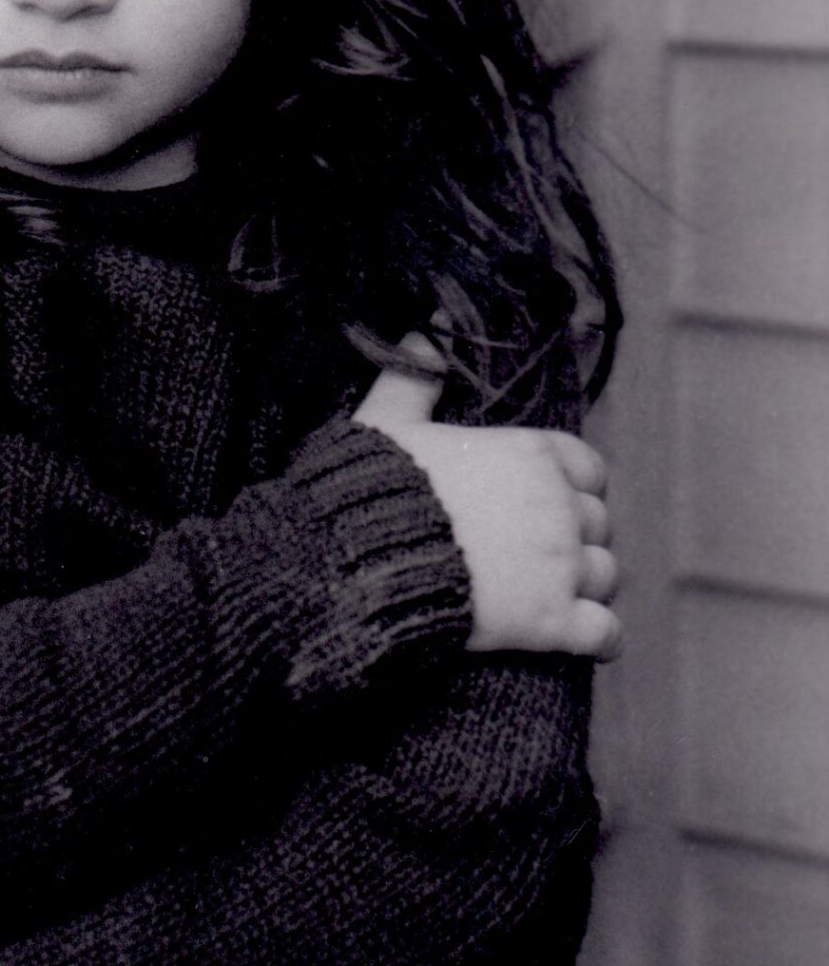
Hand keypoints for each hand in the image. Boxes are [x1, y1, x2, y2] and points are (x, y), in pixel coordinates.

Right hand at [355, 336, 621, 660]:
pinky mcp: (554, 622)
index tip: (543, 506)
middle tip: (539, 560)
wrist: (357, 567)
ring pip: (606, 575)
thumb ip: (416, 376)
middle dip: (575, 540)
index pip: (585, 467)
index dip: (569, 488)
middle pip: (598, 524)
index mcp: (528, 453)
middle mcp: (556, 504)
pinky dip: (600, 637)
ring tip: (555, 599)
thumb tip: (428, 326)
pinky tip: (583, 639)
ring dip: (587, 587)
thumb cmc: (368, 492)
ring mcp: (560, 564)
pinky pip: (608, 632)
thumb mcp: (385, 421)